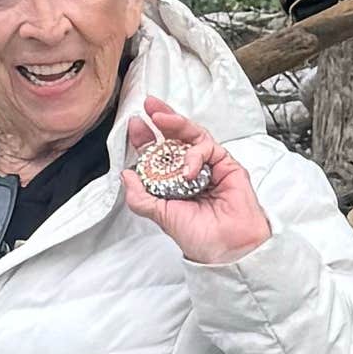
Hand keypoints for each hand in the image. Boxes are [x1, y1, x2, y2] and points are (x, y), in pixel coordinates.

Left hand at [121, 100, 269, 268]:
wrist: (226, 247)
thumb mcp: (160, 216)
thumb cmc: (199, 236)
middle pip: (176, 137)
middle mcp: (189, 171)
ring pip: (192, 135)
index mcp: (173, 182)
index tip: (135, 125)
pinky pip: (208, 149)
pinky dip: (194, 155)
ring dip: (176, 123)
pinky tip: (188, 171)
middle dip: (162, 117)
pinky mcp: (226, 165)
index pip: (158, 153)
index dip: (146, 138)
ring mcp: (209, 167)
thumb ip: (140, 197)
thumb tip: (126, 175)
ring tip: (162, 119)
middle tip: (149, 106)